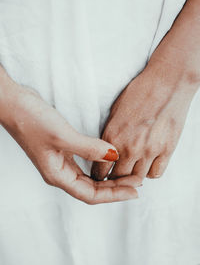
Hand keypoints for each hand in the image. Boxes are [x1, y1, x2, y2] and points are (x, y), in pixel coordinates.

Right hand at [0, 72, 140, 203]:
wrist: (15, 105)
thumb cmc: (32, 121)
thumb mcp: (62, 136)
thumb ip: (89, 148)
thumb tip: (114, 156)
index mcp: (58, 176)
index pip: (91, 194)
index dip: (114, 194)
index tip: (134, 190)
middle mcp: (60, 173)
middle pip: (92, 189)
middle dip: (116, 188)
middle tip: (137, 183)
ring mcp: (61, 162)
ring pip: (90, 178)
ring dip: (109, 178)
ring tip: (128, 175)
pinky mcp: (63, 150)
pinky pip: (86, 165)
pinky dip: (100, 165)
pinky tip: (109, 161)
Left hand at [91, 60, 196, 180]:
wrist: (166, 82)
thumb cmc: (139, 92)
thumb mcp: (116, 111)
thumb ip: (111, 135)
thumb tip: (107, 151)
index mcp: (112, 136)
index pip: (100, 170)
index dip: (98, 175)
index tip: (100, 176)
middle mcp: (130, 147)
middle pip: (118, 178)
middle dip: (114, 178)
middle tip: (115, 175)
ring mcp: (150, 150)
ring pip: (137, 179)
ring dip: (132, 176)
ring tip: (131, 169)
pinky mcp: (167, 150)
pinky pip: (156, 173)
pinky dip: (150, 172)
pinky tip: (147, 163)